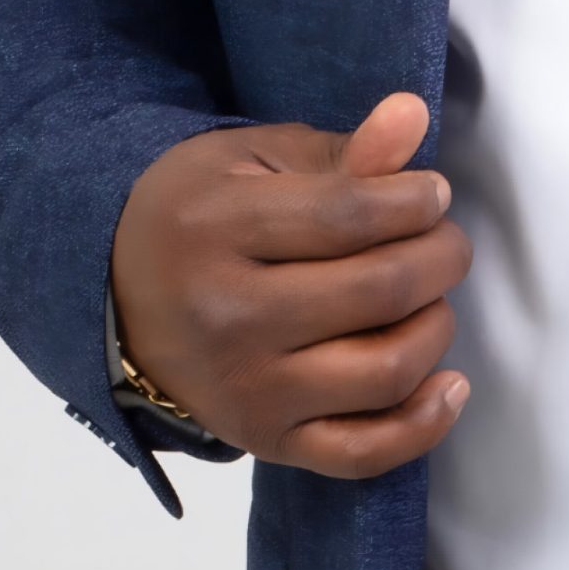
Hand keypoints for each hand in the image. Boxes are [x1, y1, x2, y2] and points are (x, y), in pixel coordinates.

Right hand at [109, 91, 471, 477]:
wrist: (117, 295)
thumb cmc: (203, 211)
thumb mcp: (259, 159)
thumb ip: (344, 149)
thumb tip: (412, 114)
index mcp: (219, 228)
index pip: (353, 216)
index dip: (417, 200)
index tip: (433, 193)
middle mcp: (229, 319)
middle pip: (379, 291)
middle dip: (441, 256)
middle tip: (445, 240)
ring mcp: (247, 392)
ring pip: (383, 371)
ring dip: (436, 327)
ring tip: (431, 297)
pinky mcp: (264, 442)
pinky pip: (360, 455)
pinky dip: (420, 426)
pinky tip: (450, 385)